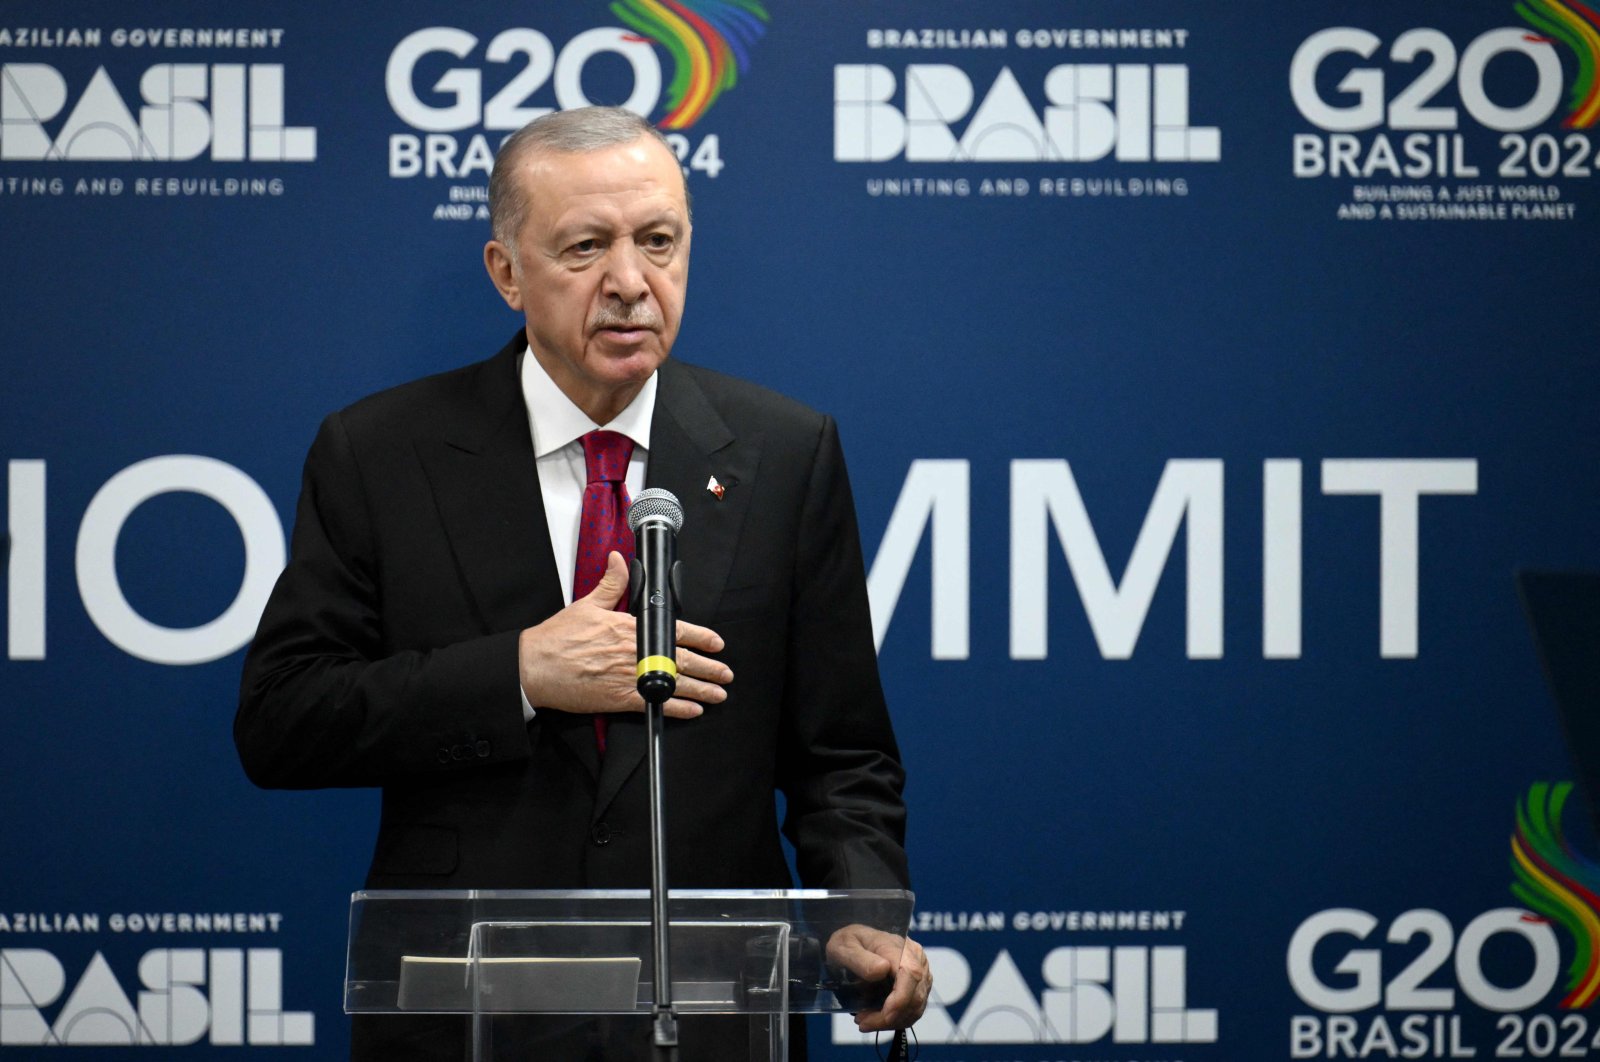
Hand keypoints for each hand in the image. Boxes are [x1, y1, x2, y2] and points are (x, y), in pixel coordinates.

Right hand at [517, 551, 731, 719]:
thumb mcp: (586, 604)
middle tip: (725, 674)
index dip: (701, 637)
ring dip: (701, 691)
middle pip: (682, 661)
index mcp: (629, 627)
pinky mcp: (620, 699)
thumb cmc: (557, 638)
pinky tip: (692, 710)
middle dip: (709, 669)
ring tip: (717, 695)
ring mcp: (629, 677)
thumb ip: (610, 583)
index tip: (717, 643)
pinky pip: (656, 704)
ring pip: (675, 685)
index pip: (675, 631)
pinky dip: (676, 708)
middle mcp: (635, 652)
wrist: (535, 666)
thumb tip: (618, 560)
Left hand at [826, 924, 930, 1031]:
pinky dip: (896, 1020)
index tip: (883, 1015)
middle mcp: (916, 959)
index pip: (910, 975)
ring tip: (865, 1021)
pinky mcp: (918, 986)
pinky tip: (877, 1019)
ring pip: (915, 1007)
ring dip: (891, 1021)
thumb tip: (882, 969)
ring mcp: (920, 973)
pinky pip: (913, 1010)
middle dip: (890, 1017)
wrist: (854, 941)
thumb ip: (860, 959)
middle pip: (915, 996)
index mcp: (900, 947)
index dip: (900, 1000)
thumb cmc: (849, 943)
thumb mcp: (844, 947)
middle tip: (862, 1022)